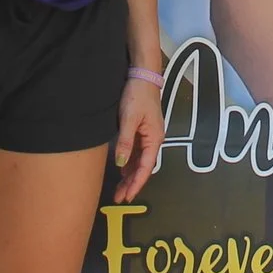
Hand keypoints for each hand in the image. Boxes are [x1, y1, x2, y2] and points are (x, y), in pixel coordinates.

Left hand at [112, 75, 162, 201]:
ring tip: (119, 189)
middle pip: (143, 167)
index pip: (146, 167)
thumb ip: (125, 142)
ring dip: (130, 176)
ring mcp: (148, 136)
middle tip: (119, 198)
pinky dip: (129, 164)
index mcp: (154, 139)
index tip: (127, 196)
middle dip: (132, 183)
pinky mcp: (142, 131)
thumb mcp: (129, 119)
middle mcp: (154, 140)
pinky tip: (122, 171)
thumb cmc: (137, 95)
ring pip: (139, 161)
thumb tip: (120, 164)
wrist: (143, 75)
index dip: (136, 183)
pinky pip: (136, 153)